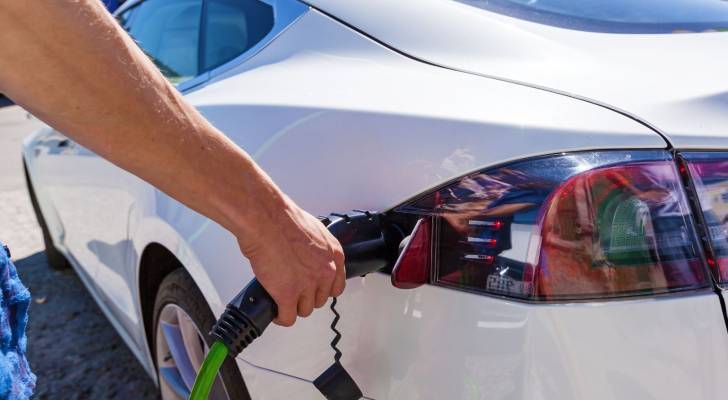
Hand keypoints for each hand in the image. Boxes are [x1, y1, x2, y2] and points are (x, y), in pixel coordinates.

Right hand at [237, 199, 344, 326]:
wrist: (265, 220)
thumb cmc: (282, 219)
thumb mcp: (312, 230)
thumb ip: (315, 249)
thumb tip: (308, 257)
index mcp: (333, 255)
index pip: (336, 286)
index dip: (322, 290)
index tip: (313, 290)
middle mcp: (325, 271)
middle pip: (319, 299)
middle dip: (305, 297)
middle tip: (293, 291)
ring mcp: (307, 284)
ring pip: (304, 310)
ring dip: (292, 307)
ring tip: (282, 300)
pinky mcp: (287, 294)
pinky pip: (287, 317)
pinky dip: (280, 317)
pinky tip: (275, 310)